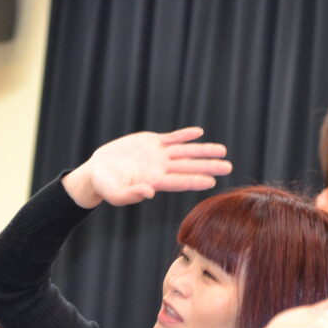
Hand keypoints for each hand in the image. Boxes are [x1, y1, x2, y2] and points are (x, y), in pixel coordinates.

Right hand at [62, 127, 231, 207]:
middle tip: (228, 167)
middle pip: (189, 167)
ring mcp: (157, 155)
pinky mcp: (150, 142)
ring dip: (203, 150)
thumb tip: (150, 193)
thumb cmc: (106, 187)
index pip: (180, 181)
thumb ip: (132, 194)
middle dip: (209, 166)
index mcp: (155, 182)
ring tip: (222, 150)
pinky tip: (198, 133)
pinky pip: (172, 138)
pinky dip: (184, 135)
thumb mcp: (115, 193)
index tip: (212, 181)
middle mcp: (161, 169)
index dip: (196, 180)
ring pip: (185, 151)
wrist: (98, 171)